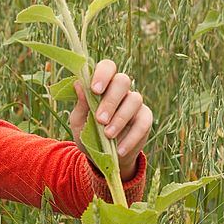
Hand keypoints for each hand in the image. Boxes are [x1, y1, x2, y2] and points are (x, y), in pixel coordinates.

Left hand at [69, 59, 152, 180]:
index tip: (94, 90)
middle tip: (100, 119)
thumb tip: (78, 84)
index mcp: (103, 84)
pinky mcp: (145, 119)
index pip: (107, 67)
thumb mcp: (79, 121)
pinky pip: (143, 123)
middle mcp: (120, 90)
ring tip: (108, 135)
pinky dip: (131, 137)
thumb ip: (81, 104)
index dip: (102, 74)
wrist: (101, 156)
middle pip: (122, 81)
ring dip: (120, 118)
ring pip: (134, 100)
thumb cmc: (88, 133)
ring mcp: (134, 103)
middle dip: (111, 100)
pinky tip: (119, 149)